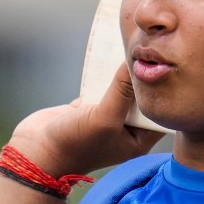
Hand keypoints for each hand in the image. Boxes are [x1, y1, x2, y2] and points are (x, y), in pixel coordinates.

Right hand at [8, 63, 163, 175]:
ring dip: (124, 74)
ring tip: (134, 51)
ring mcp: (107, 117)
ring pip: (122, 90)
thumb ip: (122, 91)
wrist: (35, 152)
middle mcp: (125, 129)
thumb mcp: (104, 117)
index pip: (159, 114)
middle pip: (142, 99)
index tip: (168, 70)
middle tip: (153, 55)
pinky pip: (103, 86)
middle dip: (144, 80)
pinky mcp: (89, 107)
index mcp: (138, 141)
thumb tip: (135, 63)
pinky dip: (105, 74)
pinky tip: (110, 56)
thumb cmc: (74, 144)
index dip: (164, 94)